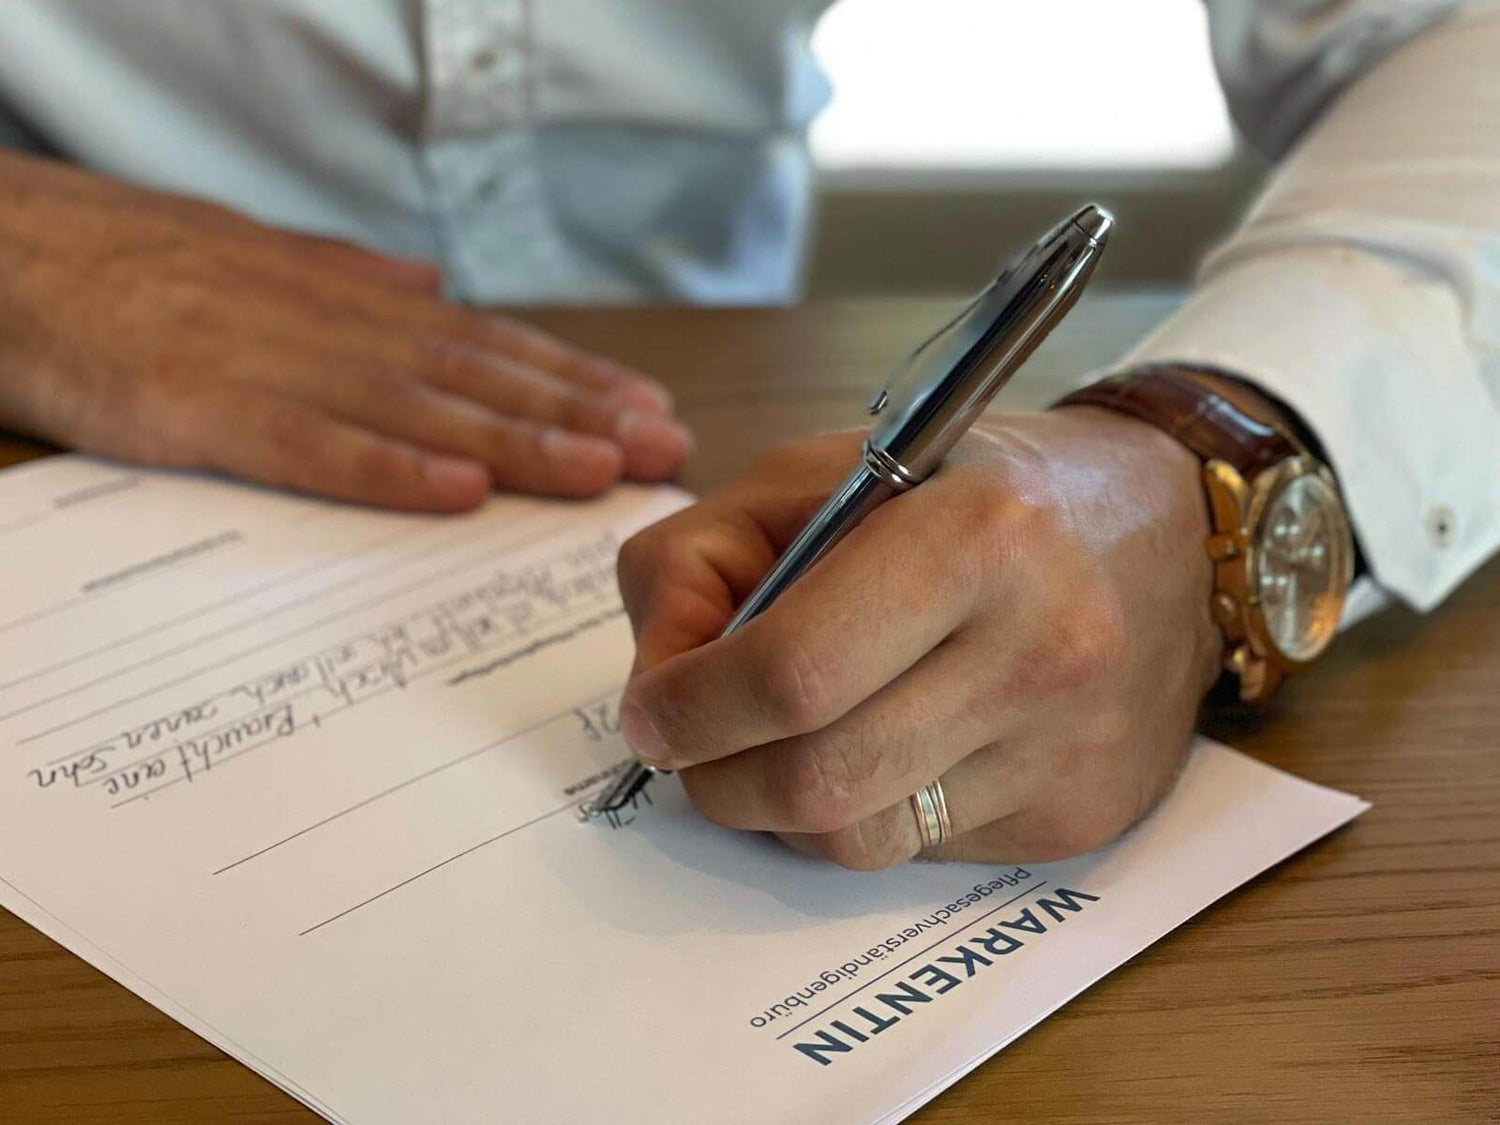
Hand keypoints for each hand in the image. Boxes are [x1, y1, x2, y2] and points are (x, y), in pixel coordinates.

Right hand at [0, 151, 689, 508]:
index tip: (647, 409)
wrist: (14, 255)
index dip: (573, 378)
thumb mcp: (258, 260)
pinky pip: (310, 444)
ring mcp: (272, 364)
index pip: (486, 344)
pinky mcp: (205, 407)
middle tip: (661, 449)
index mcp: (347, 301)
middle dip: (578, 413)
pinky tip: (459, 491)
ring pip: (418, 406)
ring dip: (517, 439)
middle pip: (476, 375)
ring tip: (599, 469)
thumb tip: (432, 287)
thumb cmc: (137, 264)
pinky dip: (388, 468)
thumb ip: (351, 281)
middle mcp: (330, 326)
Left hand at [616, 410, 1223, 867]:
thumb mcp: (821, 471)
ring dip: (779, 808)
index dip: (691, 708)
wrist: (1164, 529)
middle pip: (814, 781)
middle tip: (690, 744)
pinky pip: (918, 851)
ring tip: (778, 743)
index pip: (790, 673)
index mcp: (974, 536)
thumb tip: (656, 686)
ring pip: (857, 839)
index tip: (650, 711)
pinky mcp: (1078, 816)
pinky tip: (879, 747)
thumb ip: (701, 558)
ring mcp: (1066, 748)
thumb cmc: (970, 486)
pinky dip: (862, 812)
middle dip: (715, 778)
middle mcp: (1039, 650)